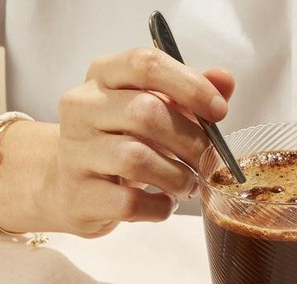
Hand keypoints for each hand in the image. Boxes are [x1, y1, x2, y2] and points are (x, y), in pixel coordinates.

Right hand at [0, 47, 233, 237]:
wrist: (71, 186)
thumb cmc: (123, 141)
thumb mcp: (157, 109)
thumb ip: (190, 93)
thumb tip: (225, 80)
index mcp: (104, 75)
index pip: (145, 64)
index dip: (190, 86)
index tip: (219, 111)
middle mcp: (82, 107)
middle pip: (145, 113)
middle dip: (191, 141)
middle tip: (209, 161)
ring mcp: (75, 152)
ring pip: (135, 159)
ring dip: (178, 177)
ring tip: (189, 184)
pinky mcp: (78, 195)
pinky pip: (129, 203)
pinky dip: (159, 207)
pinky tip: (165, 203)